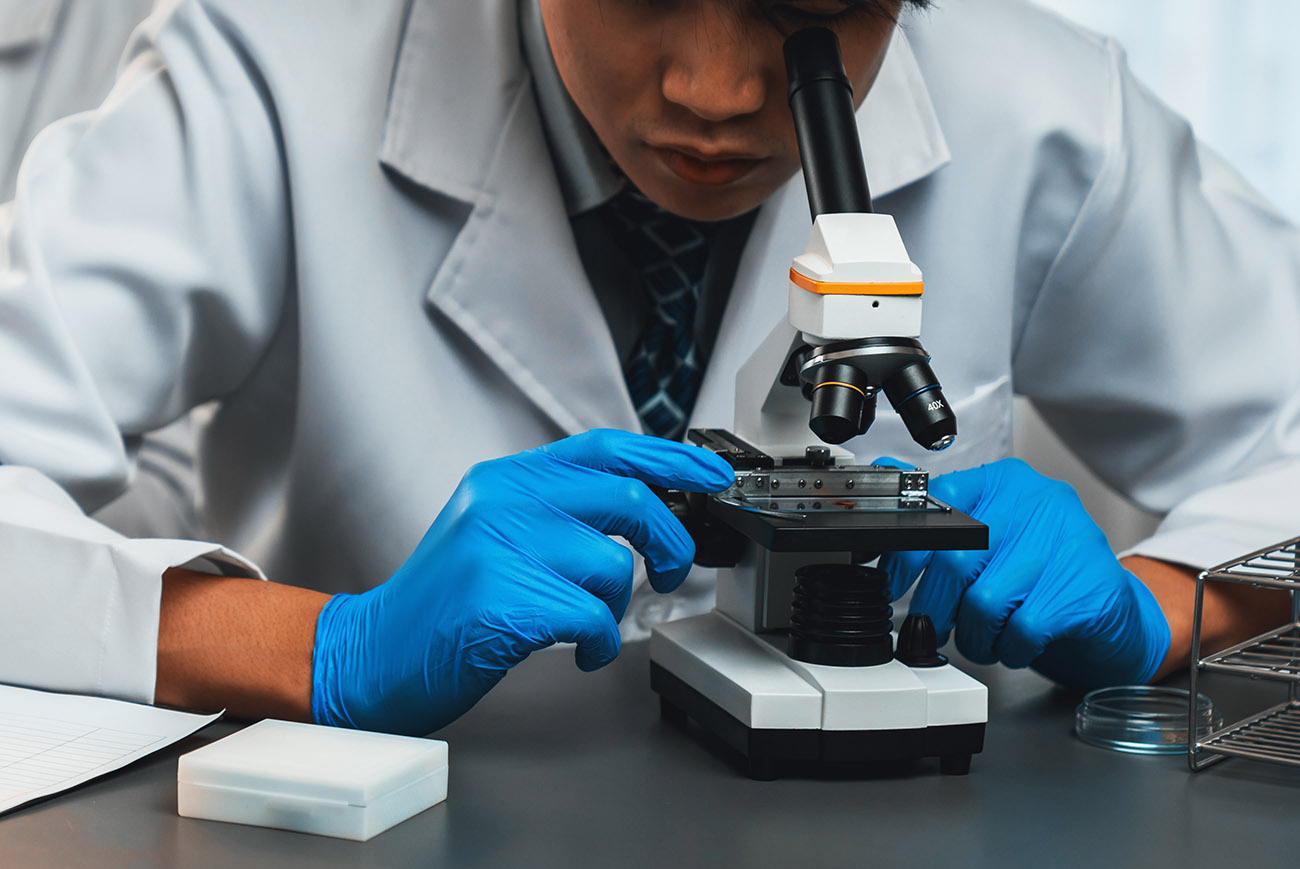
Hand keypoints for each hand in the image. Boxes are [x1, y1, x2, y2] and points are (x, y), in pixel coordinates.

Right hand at [310, 429, 734, 734]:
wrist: (373, 654)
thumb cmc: (444, 603)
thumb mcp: (494, 531)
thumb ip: (557, 510)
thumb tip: (642, 508)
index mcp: (506, 479)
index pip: (606, 449)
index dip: (670, 460)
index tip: (712, 475)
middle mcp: (502, 502)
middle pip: (625, 499)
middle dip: (668, 540)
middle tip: (670, 568)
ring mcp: (498, 548)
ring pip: (611, 565)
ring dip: (617, 605)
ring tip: (589, 623)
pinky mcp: (501, 600)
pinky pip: (591, 615)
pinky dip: (599, 641)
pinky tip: (579, 649)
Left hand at [878, 458, 1169, 686]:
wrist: (1113, 614)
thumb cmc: (1042, 574)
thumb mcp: (990, 535)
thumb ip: (939, 511)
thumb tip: (879, 471)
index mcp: (1005, 481)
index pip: (937, 506)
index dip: (904, 552)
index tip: (893, 584)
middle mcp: (1038, 501)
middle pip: (955, 559)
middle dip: (936, 605)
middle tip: (935, 625)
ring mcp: (1067, 541)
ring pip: (985, 601)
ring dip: (975, 635)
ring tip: (985, 638)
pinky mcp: (1086, 587)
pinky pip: (1022, 628)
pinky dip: (1010, 648)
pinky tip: (1017, 645)